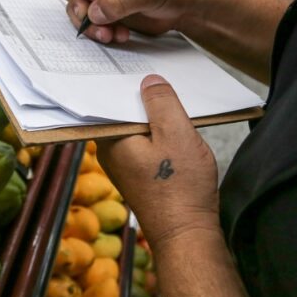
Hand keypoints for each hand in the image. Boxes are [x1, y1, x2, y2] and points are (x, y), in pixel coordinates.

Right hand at [49, 0, 201, 43]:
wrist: (187, 7)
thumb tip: (94, 12)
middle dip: (74, 2)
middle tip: (91, 16)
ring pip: (72, 5)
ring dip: (87, 23)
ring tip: (110, 33)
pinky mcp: (103, 11)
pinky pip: (87, 21)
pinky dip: (97, 31)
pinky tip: (118, 34)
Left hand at [96, 75, 220, 250]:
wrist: (186, 234)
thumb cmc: (180, 188)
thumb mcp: (176, 134)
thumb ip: (162, 103)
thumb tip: (149, 81)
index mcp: (111, 139)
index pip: (110, 100)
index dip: (125, 81)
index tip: (136, 62)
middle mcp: (110, 151)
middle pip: (124, 112)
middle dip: (141, 95)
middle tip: (158, 71)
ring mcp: (124, 163)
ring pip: (137, 127)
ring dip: (154, 114)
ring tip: (173, 94)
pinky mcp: (139, 172)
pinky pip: (145, 142)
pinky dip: (159, 131)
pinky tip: (177, 124)